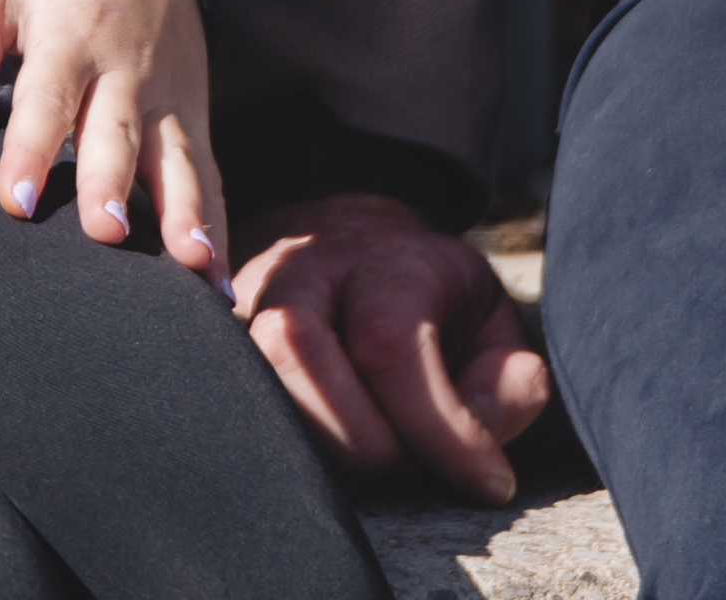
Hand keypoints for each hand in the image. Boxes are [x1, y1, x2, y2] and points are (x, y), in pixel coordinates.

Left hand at [0, 0, 221, 260]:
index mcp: (66, 30)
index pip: (46, 98)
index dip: (29, 150)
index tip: (15, 203)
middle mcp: (124, 66)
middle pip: (118, 133)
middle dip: (111, 186)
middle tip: (105, 234)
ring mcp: (167, 92)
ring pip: (178, 161)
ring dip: (186, 216)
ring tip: (193, 269)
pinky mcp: (193, 110)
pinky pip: (208, 172)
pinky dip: (218, 223)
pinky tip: (218, 280)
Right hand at [227, 193, 552, 501]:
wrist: (350, 244)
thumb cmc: (429, 299)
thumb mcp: (493, 323)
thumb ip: (509, 387)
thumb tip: (484, 463)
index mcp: (380, 260)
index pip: (390, 346)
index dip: (440, 430)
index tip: (488, 482)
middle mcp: (298, 272)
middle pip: (301, 359)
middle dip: (371, 444)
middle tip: (416, 461)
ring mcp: (243, 303)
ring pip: (256, 388)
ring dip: (323, 451)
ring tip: (374, 457)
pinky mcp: (216, 339)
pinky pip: (233, 406)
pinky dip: (284, 448)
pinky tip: (328, 458)